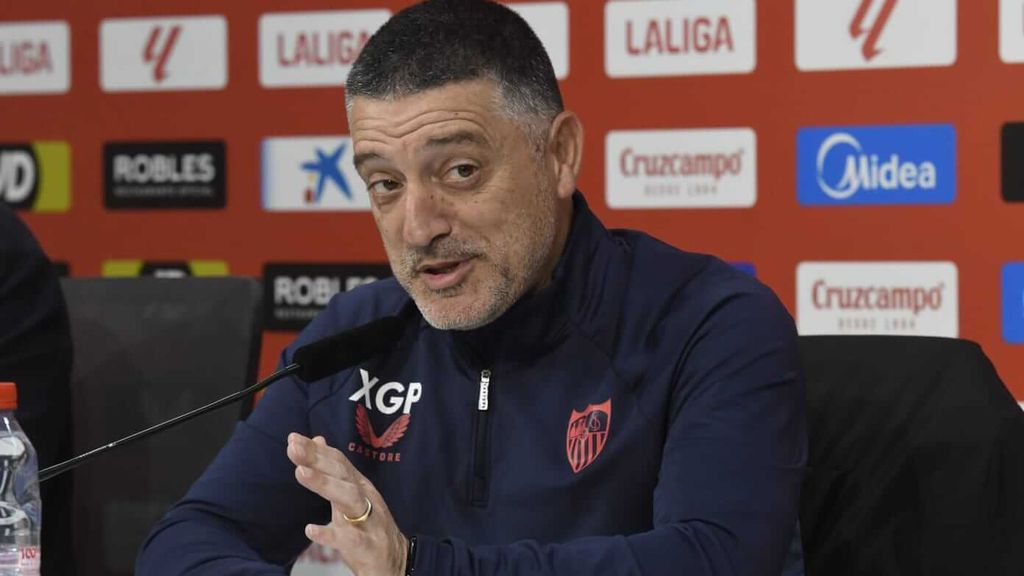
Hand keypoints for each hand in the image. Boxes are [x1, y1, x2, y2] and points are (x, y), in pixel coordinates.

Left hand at [287, 433, 407, 575]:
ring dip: (325, 484)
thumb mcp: (351, 495)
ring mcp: (369, 522)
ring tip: (301, 473)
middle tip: (293, 448)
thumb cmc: (369, 526)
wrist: (396, 561)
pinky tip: (310, 529)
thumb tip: (318, 440)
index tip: (293, 439)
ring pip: (349, 498)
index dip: (317, 450)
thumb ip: (333, 471)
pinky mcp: (369, 547)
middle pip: (342, 475)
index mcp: (360, 486)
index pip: (338, 462)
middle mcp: (366, 498)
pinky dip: (331, 534)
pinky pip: (350, 540)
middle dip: (317, 460)